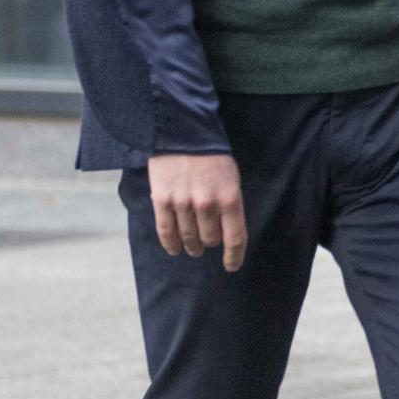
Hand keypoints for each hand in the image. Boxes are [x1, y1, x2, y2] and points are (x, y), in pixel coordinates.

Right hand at [147, 153, 246, 271]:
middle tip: (207, 242)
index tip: (231, 266)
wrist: (183, 132)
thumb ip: (229, 206)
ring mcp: (183, 203)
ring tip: (192, 247)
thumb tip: (226, 233)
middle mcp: (207, 203)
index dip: (234, 257)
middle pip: (210, 240)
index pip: (235, 238)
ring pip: (188, 239)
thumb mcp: (231, 178)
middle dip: (209, 243)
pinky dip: (171, 245)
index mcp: (230, 198)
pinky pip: (167, 232)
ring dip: (191, 246)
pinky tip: (175, 250)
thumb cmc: (212, 157)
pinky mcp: (163, 200)